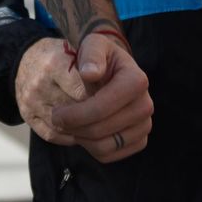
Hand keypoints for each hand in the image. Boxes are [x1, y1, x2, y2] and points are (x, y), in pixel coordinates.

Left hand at [18, 32, 150, 161]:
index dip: (74, 114)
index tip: (55, 112)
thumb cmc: (98, 58)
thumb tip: (90, 74)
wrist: (111, 71)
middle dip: (73, 127)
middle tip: (57, 119)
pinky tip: (82, 131)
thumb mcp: (93, 46)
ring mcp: (144, 126)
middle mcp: (146, 105)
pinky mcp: (139, 140)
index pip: (100, 108)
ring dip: (80, 139)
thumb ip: (91, 56)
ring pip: (104, 146)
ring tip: (69, 124)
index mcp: (136, 81)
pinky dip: (90, 148)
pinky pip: (109, 155)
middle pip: (100, 130)